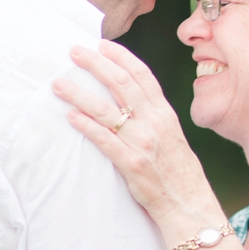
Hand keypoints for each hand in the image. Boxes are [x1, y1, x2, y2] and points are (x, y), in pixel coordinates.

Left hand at [54, 41, 224, 236]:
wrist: (189, 205)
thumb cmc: (179, 174)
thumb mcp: (173, 138)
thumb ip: (154, 119)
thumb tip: (131, 103)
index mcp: (166, 114)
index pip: (143, 75)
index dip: (121, 56)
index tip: (102, 44)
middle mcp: (155, 123)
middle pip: (121, 84)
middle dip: (95, 64)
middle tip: (74, 52)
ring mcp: (143, 143)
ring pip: (106, 110)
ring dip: (79, 94)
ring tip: (59, 84)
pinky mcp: (132, 164)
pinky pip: (105, 140)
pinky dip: (87, 126)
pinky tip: (71, 116)